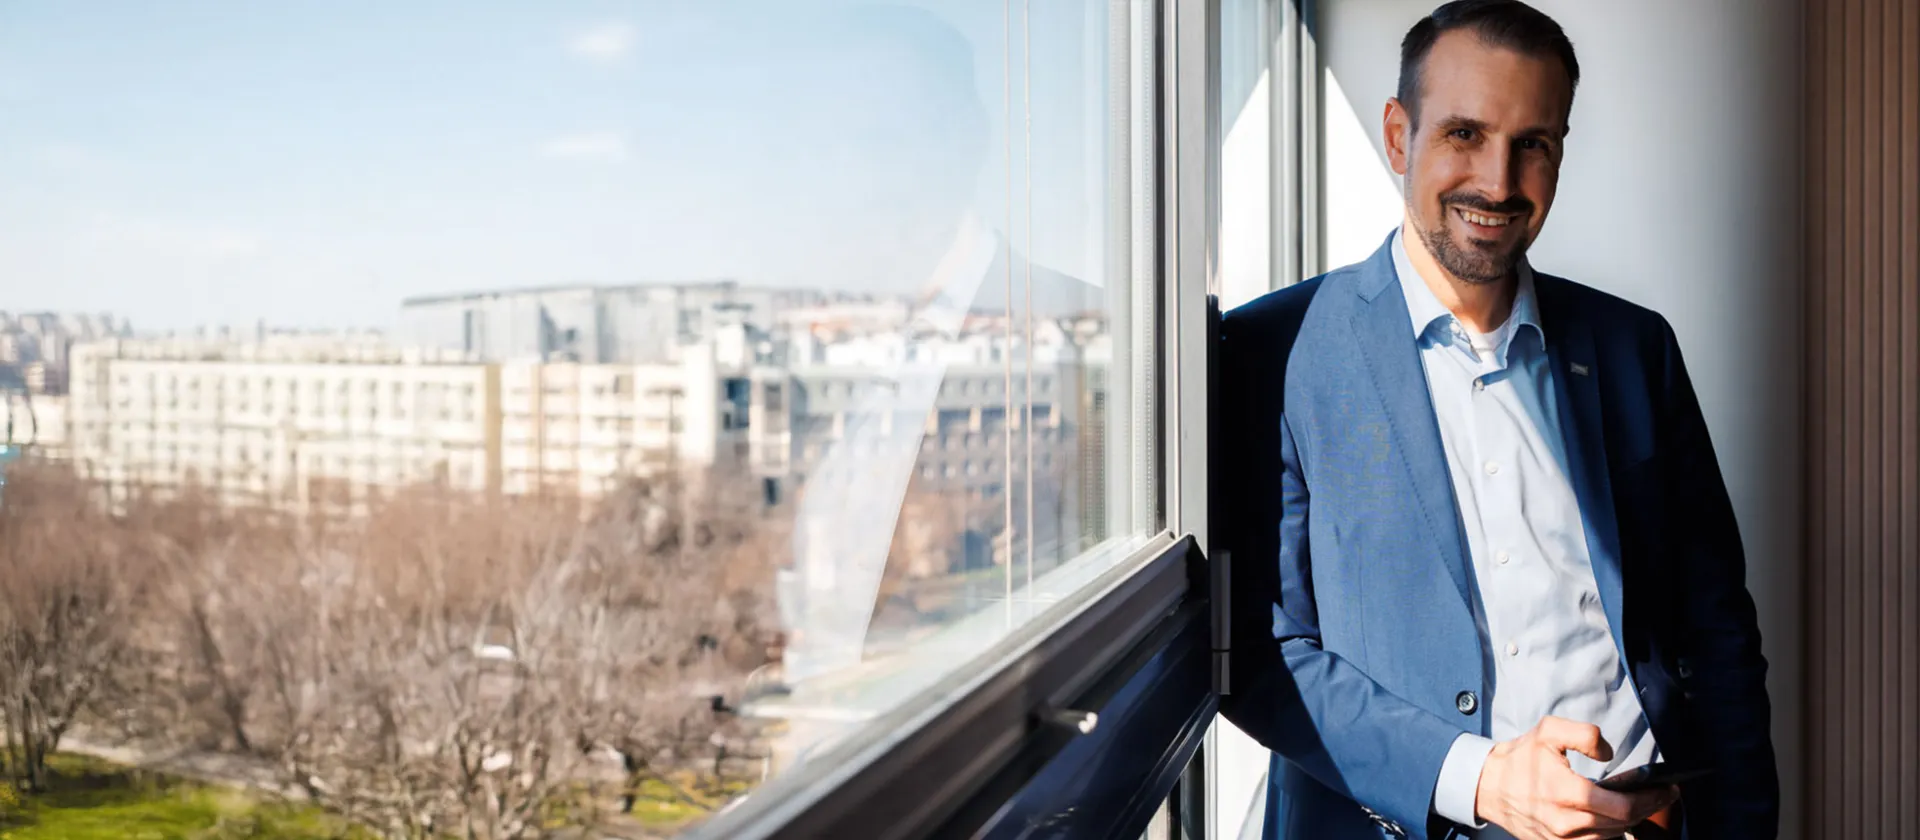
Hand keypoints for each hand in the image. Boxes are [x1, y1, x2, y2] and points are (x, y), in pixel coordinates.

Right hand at [1474, 716, 1678, 839]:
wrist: (1487, 786)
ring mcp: (1561, 838)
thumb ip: (1585, 734)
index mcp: (1567, 793)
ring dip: (1630, 821)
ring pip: (1611, 836)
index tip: (1668, 789)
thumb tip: (1609, 754)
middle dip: (1647, 808)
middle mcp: (1566, 822)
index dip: (1651, 799)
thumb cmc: (1520, 758)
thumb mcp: (1549, 731)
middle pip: (1623, 823)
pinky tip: (1617, 818)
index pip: (1623, 807)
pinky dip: (1610, 831)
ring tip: (1641, 804)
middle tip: (1662, 794)